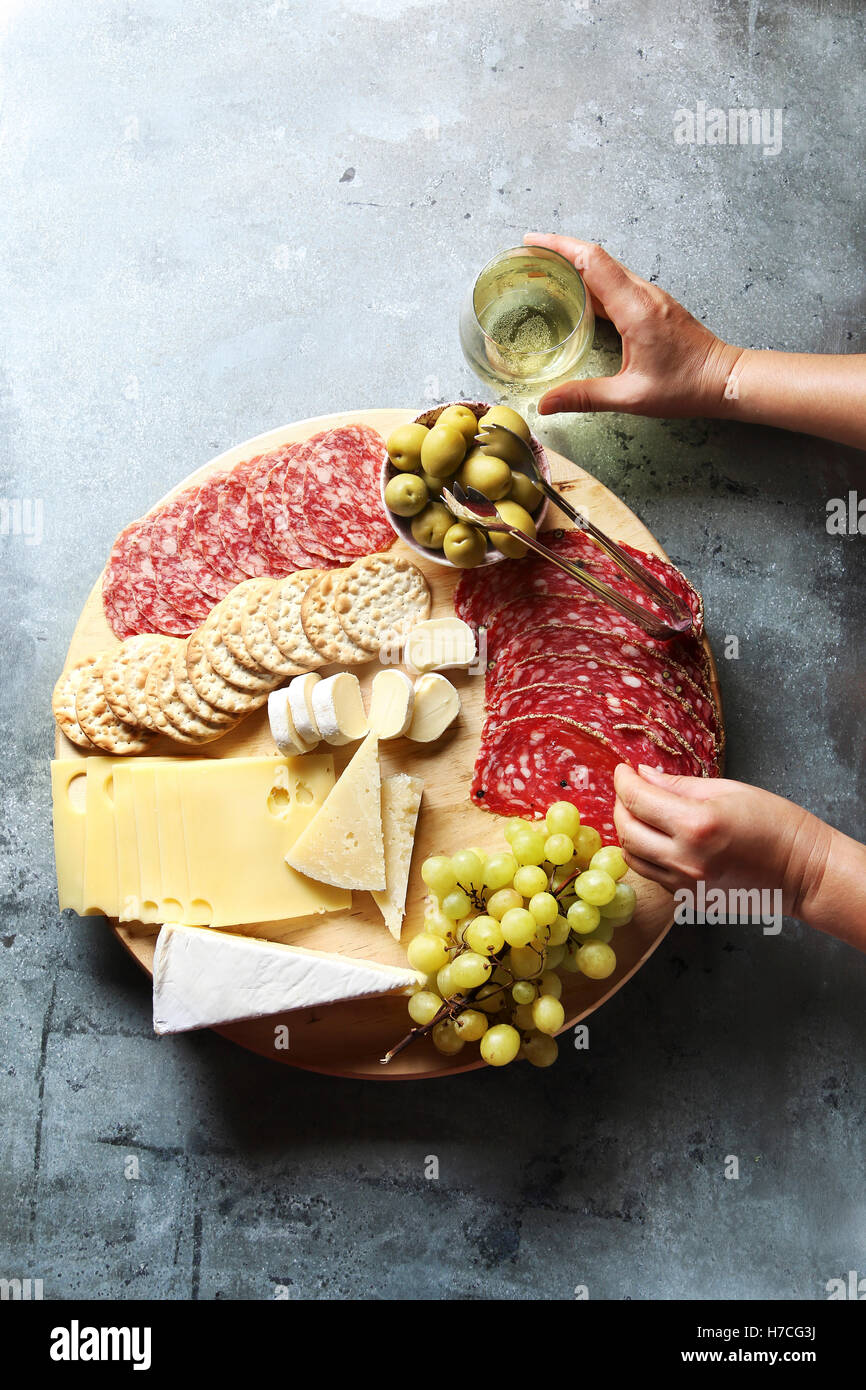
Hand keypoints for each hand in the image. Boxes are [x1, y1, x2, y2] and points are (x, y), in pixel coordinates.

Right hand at [524, 233, 741, 418]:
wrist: (724, 379)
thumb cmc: (685, 387)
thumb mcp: (631, 397)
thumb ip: (585, 397)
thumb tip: (545, 404)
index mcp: (635, 309)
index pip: (592, 262)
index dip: (559, 247)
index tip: (531, 243)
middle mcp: (643, 294)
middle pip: (596, 258)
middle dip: (559, 252)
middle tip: (528, 258)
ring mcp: (650, 296)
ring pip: (607, 268)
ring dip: (575, 264)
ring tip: (545, 272)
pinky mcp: (654, 304)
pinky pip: (617, 282)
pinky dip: (592, 280)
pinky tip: (577, 294)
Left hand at [612, 764, 829, 917]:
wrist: (803, 871)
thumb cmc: (774, 823)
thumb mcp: (727, 790)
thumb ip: (677, 785)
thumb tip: (643, 776)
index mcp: (696, 825)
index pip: (638, 800)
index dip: (624, 781)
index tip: (622, 770)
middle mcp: (686, 859)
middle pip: (626, 831)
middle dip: (621, 806)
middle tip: (630, 790)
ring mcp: (686, 885)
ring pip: (633, 857)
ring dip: (629, 832)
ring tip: (641, 814)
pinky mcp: (689, 900)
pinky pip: (653, 874)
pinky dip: (647, 853)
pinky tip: (659, 838)